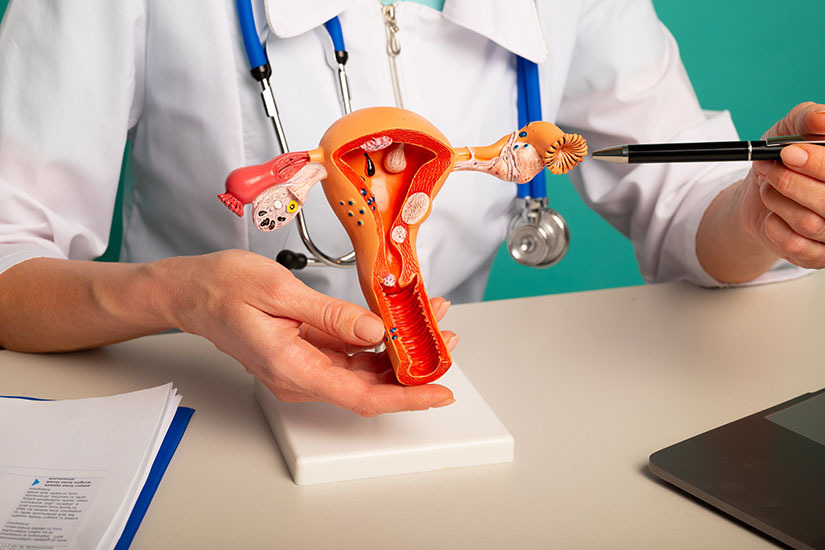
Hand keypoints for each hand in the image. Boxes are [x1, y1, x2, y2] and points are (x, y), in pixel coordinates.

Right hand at [154, 250, 455, 416]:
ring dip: (397, 352)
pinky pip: (347, 355)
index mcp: (293, 368)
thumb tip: (375, 331)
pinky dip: (375, 341)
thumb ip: (331, 316)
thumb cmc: (224, 288)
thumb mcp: (281, 292)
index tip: (439, 391)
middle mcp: (300, 377)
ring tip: (427, 323)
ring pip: (362, 370)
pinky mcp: (305, 354)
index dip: (406, 398)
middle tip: (444, 340)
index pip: (362, 397)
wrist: (192, 291)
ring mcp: (303, 368)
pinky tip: (393, 321)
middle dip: (412, 368)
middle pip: (368, 386)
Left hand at [741, 102, 824, 267]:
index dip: (817, 163)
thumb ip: (807, 120)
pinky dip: (773, 226)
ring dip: (778, 201)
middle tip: (771, 170)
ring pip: (810, 223)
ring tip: (768, 188)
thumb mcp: (791, 129)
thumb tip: (822, 121)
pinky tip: (772, 215)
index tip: (787, 153)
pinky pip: (795, 245)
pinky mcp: (819, 256)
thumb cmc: (784, 159)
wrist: (760, 193)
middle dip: (791, 182)